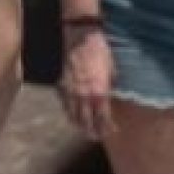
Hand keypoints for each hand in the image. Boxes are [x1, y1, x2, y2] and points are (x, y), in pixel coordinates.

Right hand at [58, 25, 116, 139]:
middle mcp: (84, 95)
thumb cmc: (99, 50)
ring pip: (72, 113)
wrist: (80, 36)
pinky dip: (67, 110)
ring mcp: (70, 90)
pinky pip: (63, 102)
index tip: (111, 132)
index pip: (103, 118)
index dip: (107, 127)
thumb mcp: (112, 69)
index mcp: (99, 92)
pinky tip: (70, 112)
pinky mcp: (61, 83)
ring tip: (81, 129)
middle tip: (94, 137)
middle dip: (91, 131)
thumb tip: (111, 92)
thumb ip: (110, 85)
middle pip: (86, 120)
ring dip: (77, 123)